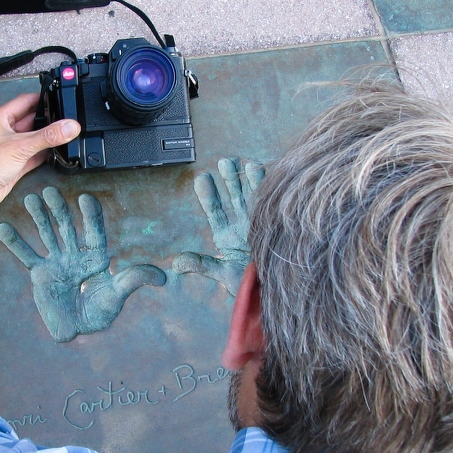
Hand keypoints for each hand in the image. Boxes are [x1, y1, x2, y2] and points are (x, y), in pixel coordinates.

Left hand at [0, 93, 80, 213]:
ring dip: (45, 139)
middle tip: (65, 120)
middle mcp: (3, 131)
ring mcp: (7, 149)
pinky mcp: (12, 165)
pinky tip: (53, 156)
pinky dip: (42, 156)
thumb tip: (69, 126)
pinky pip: (31, 157)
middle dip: (47, 121)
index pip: (24, 101)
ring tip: (63, 137)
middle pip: (30, 121)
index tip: (58, 98)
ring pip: (31, 139)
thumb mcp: (21, 145)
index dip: (41, 99)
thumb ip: (48, 136)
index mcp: (0, 118)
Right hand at [0, 187, 166, 341]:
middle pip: (66, 228)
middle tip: (50, 191)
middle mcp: (75, 255)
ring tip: (30, 199)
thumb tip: (162, 277)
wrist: (77, 328)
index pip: (93, 232)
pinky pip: (26, 256)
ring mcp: (56, 263)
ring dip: (38, 218)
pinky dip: (15, 243)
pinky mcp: (40, 275)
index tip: (85, 198)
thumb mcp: (117, 295)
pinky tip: (3, 227)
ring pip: (46, 235)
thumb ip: (134, 282)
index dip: (90, 216)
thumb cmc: (100, 312)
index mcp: (94, 257)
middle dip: (58, 210)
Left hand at [172, 158, 264, 295]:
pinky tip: (267, 176)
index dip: (208, 194)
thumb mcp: (222, 273)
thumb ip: (202, 265)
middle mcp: (241, 224)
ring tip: (246, 164)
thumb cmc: (246, 284)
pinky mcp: (274, 225)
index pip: (214, 210)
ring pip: (253, 197)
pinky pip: (271, 205)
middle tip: (224, 161)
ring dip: (249, 180)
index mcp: (225, 234)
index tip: (201, 178)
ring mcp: (258, 223)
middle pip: (234, 197)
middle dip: (230, 180)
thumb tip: (177, 264)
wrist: (271, 290)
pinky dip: (269, 191)